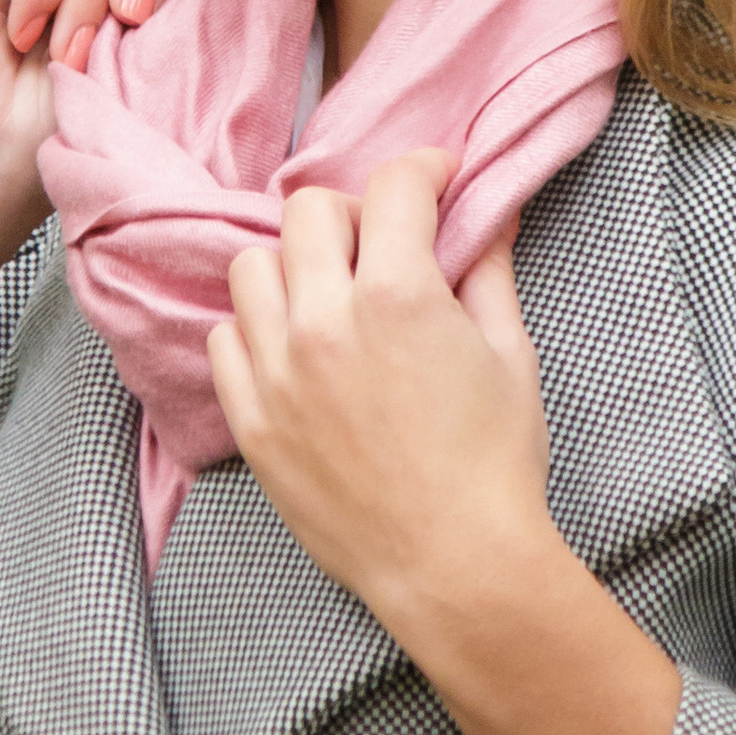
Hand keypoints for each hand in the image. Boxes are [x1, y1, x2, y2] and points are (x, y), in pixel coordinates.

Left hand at [208, 151, 681, 734]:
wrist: (454, 565)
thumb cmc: (495, 465)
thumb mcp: (511, 355)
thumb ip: (489, 272)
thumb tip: (488, 217)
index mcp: (397, 294)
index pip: (392, 187)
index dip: (423, 168)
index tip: (437, 178)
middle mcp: (323, 321)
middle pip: (308, 210)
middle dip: (353, 211)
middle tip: (381, 239)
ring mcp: (276, 372)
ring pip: (252, 268)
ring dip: (294, 265)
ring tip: (329, 293)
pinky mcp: (251, 420)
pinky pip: (224, 340)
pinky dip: (256, 329)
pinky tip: (294, 346)